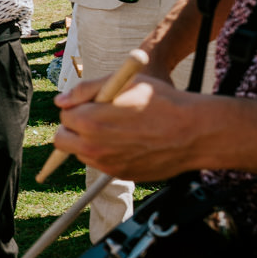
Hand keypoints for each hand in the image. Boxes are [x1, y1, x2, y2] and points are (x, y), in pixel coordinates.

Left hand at [52, 73, 204, 181]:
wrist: (195, 131)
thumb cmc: (162, 102)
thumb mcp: (123, 83)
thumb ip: (86, 90)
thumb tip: (61, 101)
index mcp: (90, 120)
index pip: (64, 115)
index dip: (77, 107)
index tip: (91, 103)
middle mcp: (93, 146)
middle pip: (62, 140)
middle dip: (73, 128)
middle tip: (92, 118)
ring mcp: (107, 164)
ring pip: (81, 153)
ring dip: (89, 141)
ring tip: (118, 128)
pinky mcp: (120, 174)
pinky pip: (102, 163)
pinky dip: (107, 153)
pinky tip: (130, 141)